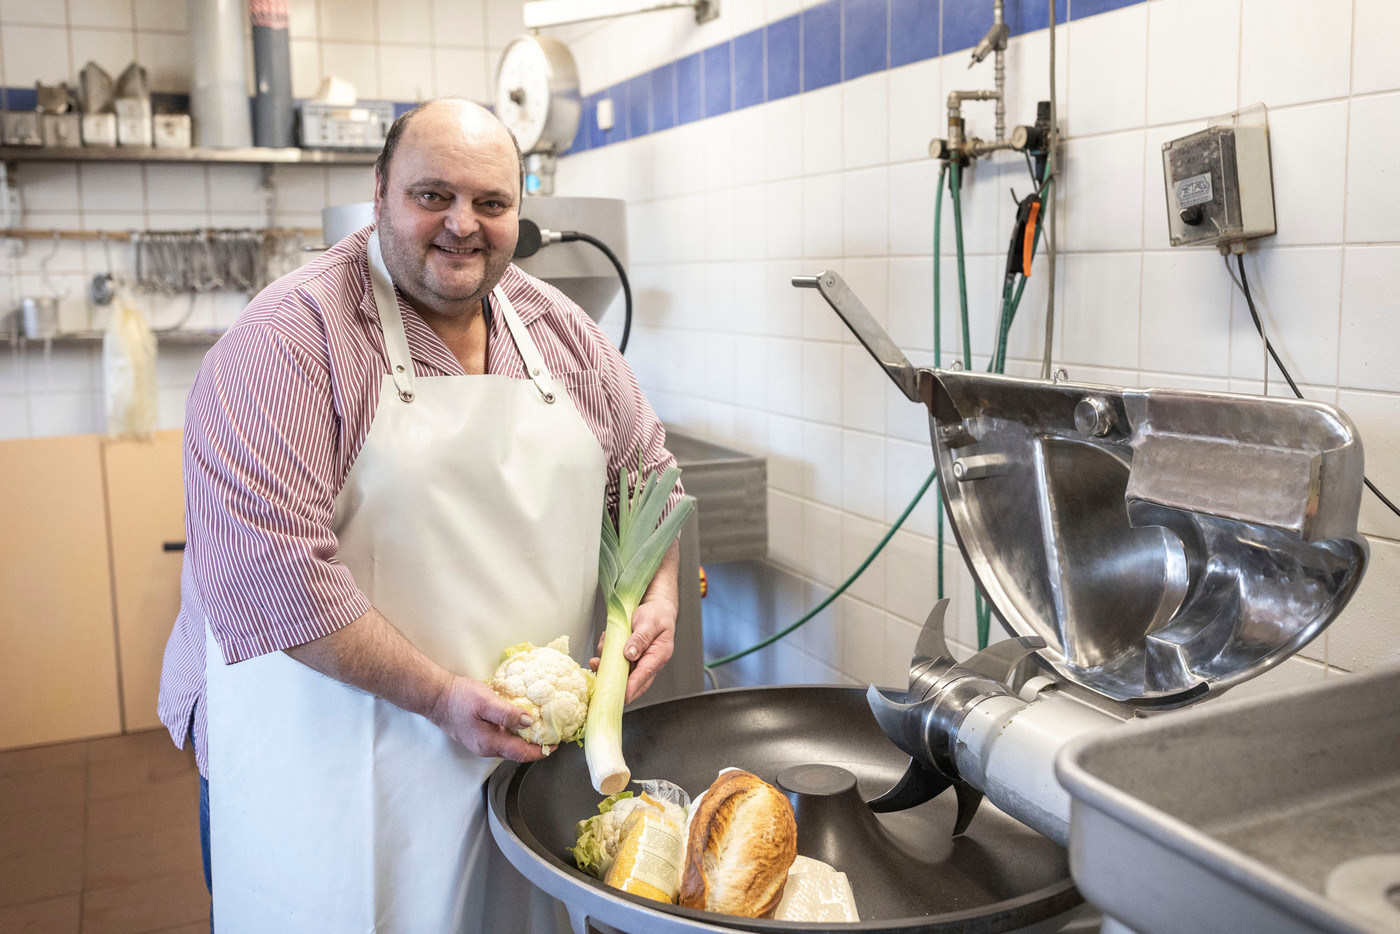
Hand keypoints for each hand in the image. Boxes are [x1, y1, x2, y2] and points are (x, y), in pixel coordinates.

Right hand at [429, 676, 548, 762]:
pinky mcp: (480, 736)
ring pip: (510, 747)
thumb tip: (529, 721)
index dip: (541, 751)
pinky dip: (516, 734)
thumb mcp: (486, 701)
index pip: (522, 753)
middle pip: (517, 753)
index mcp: (490, 743)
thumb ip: (507, 713)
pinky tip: (521, 722)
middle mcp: (487, 748)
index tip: (556, 744)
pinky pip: (503, 739)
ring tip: (541, 729)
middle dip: (536, 747)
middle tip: (552, 735)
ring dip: (526, 740)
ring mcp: (482, 743)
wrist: (437, 698)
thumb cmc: (460, 699)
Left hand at [592, 595, 677, 704]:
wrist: (656, 607)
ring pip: (621, 673)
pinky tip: (606, 645)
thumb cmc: (656, 614)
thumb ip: (641, 638)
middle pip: (633, 682)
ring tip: (601, 652)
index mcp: (659, 655)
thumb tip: (630, 654)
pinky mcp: (629, 658)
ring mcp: (638, 661)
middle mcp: (649, 662)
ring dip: (608, 665)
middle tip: (600, 678)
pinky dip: (607, 656)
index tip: (622, 696)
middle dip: (616, 682)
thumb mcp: (649, 622)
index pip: (645, 674)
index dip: (633, 686)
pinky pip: (615, 663)